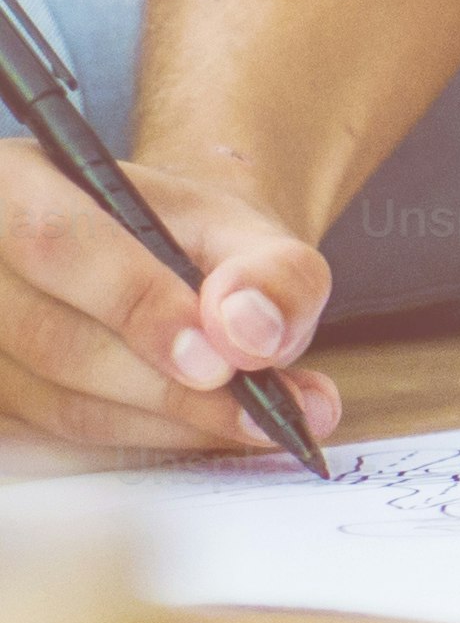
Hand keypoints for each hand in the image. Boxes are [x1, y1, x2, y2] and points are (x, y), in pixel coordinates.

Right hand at [0, 143, 340, 455]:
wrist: (155, 262)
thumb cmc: (188, 242)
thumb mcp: (245, 229)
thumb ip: (270, 269)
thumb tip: (253, 330)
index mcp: (18, 183)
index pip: (57, 240)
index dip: (137, 303)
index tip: (221, 361)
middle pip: (51, 336)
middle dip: (164, 384)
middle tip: (259, 411)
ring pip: (55, 402)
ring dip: (164, 422)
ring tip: (260, 421)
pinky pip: (59, 437)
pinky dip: (144, 439)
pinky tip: (208, 430)